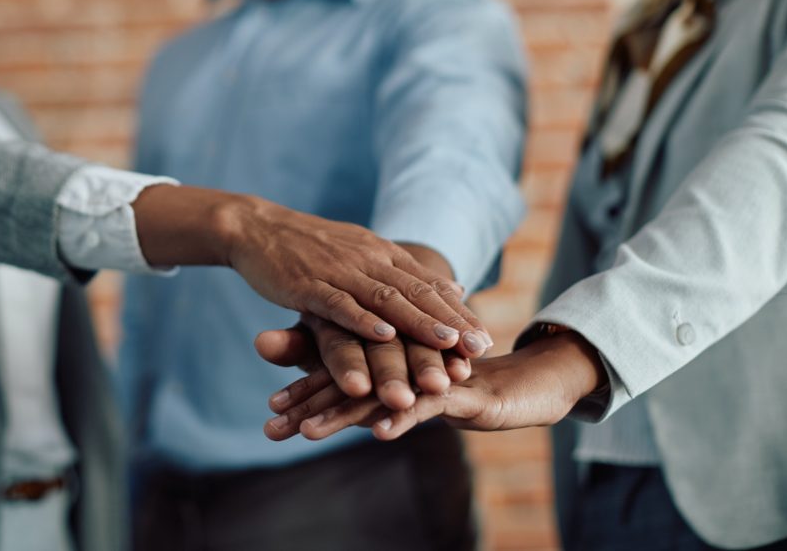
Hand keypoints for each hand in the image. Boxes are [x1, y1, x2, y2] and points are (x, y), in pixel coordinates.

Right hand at [219, 195, 487, 348]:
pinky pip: (339, 303)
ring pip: (385, 299)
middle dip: (449, 322)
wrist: (255, 228)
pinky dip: (362, 320)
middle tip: (478, 348)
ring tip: (445, 345)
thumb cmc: (308, 248)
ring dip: (417, 324)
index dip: (457, 312)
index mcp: (381, 253)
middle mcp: (367, 259)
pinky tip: (383, 336)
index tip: (485, 338)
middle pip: (416, 292)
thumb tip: (455, 287)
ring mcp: (338, 271)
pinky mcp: (307, 284)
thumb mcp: (363, 253)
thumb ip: (405, 273)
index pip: (428, 284)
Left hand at [262, 331, 606, 440]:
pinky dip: (402, 417)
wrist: (516, 384)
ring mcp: (429, 369)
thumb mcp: (401, 393)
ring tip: (310, 431)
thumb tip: (318, 407)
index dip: (304, 388)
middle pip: (348, 376)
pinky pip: (427, 403)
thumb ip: (357, 393)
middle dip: (309, 401)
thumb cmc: (447, 386)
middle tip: (273, 422)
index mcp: (384, 352)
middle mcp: (401, 355)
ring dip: (344, 411)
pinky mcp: (459, 387)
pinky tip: (379, 434)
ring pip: (381, 388)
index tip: (271, 409)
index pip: (337, 368)